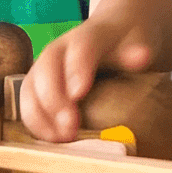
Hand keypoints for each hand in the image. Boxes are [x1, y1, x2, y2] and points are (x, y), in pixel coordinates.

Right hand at [20, 17, 153, 140]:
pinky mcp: (37, 85)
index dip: (77, 69)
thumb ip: (138, 51)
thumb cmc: (126, 41)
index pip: (81, 47)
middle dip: (54, 99)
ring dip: (41, 115)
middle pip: (47, 67)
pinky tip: (51, 141)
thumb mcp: (139, 41)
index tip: (79, 93)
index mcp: (89, 34)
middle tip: (69, 128)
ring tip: (60, 139)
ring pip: (31, 87)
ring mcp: (45, 65)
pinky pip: (28, 103)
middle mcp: (61, 48)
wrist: (114, 31)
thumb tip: (143, 57)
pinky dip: (36, 123)